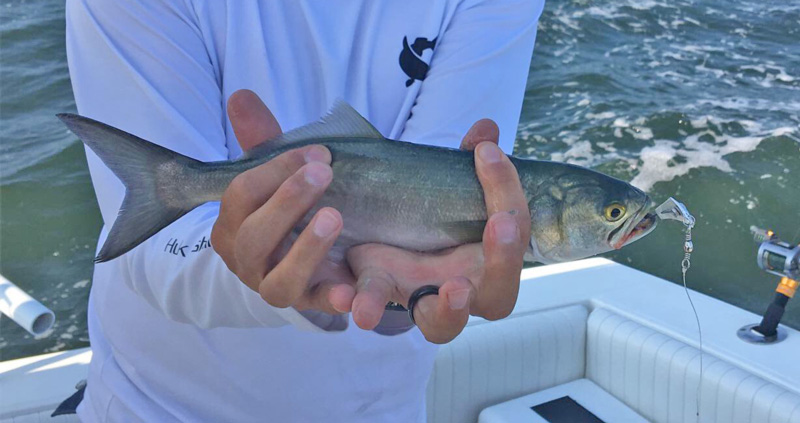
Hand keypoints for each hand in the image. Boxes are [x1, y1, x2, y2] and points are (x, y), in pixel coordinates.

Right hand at [211, 90, 354, 313]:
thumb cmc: (287, 207)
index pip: (241, 195)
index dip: (276, 171)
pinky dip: (333, 301)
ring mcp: (275, 286)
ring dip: (306, 249)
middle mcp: (246, 260)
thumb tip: (241, 95)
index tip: (317, 152)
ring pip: (278, 281)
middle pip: (254, 237)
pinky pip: (318, 308)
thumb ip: (262, 139)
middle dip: (288, 201)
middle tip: (325, 172)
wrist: (307, 257)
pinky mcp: (310, 304)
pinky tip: (350, 292)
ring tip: (334, 217)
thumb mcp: (276, 174)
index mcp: (231, 224)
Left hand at [347, 121, 530, 342]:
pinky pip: (379, 303)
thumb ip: (469, 163)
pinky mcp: (383, 290)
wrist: (387, 238)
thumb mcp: (453, 187)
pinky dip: (370, 303)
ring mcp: (426, 299)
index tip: (487, 153)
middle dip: (503, 260)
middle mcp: (468, 289)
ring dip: (451, 309)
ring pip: (445, 323)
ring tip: (453, 290)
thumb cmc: (437, 217)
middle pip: (499, 296)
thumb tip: (486, 129)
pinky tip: (359, 305)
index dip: (508, 192)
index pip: (516, 231)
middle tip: (499, 225)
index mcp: (493, 259)